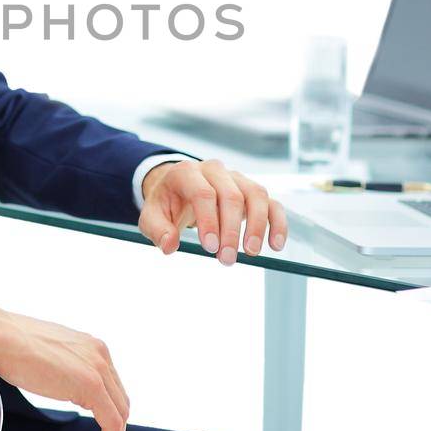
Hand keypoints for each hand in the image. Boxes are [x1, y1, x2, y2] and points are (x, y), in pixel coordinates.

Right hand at [0, 304, 127, 430]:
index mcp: (92, 347)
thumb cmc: (13, 344)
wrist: (1, 338)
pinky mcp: (91, 385)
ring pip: (119, 415)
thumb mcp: (50, 354)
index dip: (111, 415)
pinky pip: (110, 423)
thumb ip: (63, 366)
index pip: (112, 388)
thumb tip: (61, 380)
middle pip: (120, 402)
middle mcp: (100, 355)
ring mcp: (98, 369)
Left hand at [138, 158, 286, 263]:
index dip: (209, 220)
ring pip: (256, 194)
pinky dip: (278, 223)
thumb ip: (157, 230)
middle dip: (231, 230)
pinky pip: (271, 203)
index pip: (203, 193)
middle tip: (227, 259)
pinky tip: (276, 245)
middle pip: (231, 195)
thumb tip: (169, 246)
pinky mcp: (252, 191)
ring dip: (258, 225)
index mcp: (187, 173)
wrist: (179, 188)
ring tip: (252, 253)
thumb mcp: (152, 215)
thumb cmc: (167, 203)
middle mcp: (214, 171)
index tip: (210, 248)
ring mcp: (236, 178)